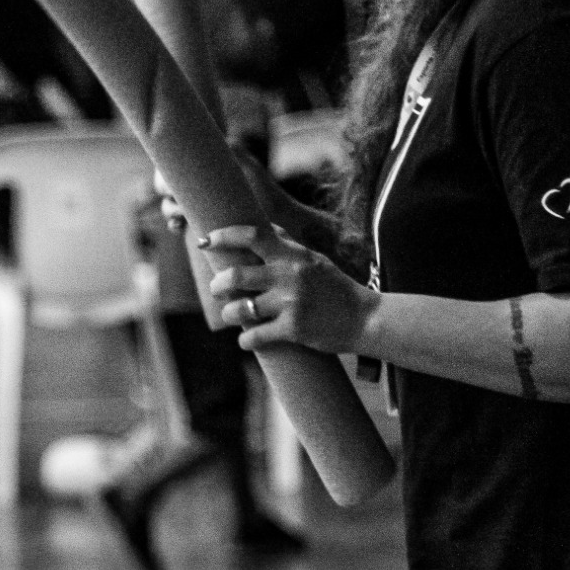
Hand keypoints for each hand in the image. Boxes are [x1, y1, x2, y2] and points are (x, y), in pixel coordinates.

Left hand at [198, 222, 374, 356]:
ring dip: (229, 314)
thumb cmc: (337, 289)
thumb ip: (288, 245)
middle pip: (235, 276)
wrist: (365, 319)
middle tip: (217, 290)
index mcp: (293, 255)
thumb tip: (264, 229)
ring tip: (231, 316)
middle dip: (218, 285)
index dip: (222, 236)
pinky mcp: (293, 329)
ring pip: (239, 309)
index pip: (251, 236)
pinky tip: (246, 340)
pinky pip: (254, 336)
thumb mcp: (315, 260)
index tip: (204, 241)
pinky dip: (245, 340)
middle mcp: (289, 275)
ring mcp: (290, 303)